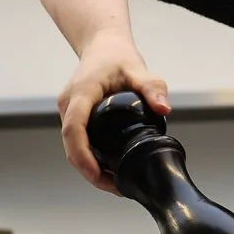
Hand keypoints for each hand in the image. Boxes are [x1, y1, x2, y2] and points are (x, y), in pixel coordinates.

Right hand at [56, 27, 170, 191]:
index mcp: (81, 93)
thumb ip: (152, 88)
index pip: (74, 129)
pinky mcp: (72, 116)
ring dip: (89, 168)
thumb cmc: (117, 56)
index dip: (82, 156)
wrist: (102, 45)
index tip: (97, 175)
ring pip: (72, 147)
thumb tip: (164, 109)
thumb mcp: (138, 69)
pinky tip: (109, 170)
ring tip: (117, 184)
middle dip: (90, 171)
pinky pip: (77, 141)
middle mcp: (68, 104)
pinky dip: (90, 158)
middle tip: (117, 188)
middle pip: (71, 146)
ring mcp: (68, 111)